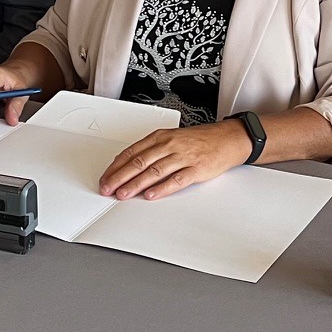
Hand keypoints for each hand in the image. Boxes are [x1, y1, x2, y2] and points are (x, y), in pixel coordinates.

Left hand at [98, 120, 253, 200]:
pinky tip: (150, 195)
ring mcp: (183, 157)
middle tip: (108, 188)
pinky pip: (176, 180)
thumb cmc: (197, 140)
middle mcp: (169, 145)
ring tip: (123, 194)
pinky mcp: (196, 169)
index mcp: (160, 137)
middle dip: (120, 177)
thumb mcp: (171, 138)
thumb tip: (127, 165)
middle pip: (139, 162)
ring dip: (136, 184)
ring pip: (154, 171)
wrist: (227, 139)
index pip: (131, 152)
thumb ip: (151, 151)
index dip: (116, 167)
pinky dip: (162, 188)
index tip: (105, 178)